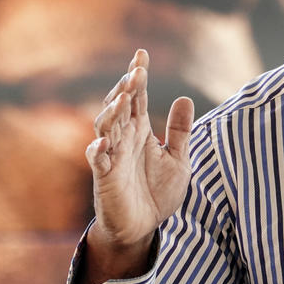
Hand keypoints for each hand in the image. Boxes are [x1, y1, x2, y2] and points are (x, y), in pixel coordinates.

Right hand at [81, 49, 193, 283]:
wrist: (142, 228)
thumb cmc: (156, 192)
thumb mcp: (177, 160)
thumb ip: (180, 131)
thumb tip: (185, 97)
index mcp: (140, 131)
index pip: (137, 97)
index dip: (137, 76)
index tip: (141, 54)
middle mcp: (123, 138)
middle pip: (120, 106)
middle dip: (126, 88)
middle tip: (137, 72)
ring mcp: (111, 156)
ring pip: (106, 127)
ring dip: (112, 112)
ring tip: (123, 98)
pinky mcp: (104, 177)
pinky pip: (97, 160)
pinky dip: (98, 150)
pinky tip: (104, 143)